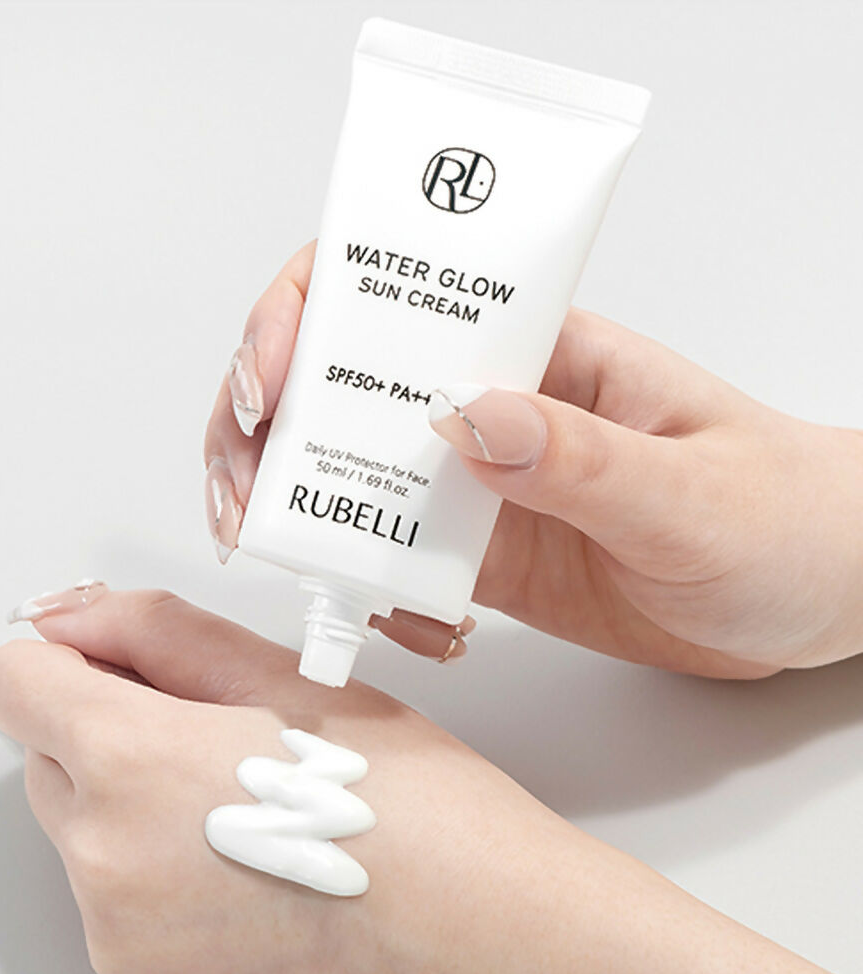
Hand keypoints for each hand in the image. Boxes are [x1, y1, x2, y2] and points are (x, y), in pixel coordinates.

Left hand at [0, 586, 860, 973]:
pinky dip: (156, 862)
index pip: (9, 680)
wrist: (471, 921)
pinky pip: (115, 891)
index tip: (115, 659)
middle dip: (111, 726)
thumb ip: (158, 630)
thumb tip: (75, 616)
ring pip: (83, 825)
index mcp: (132, 764)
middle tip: (214, 729)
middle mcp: (104, 862)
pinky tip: (244, 853)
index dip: (65, 654)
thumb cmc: (405, 799)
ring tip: (244, 799)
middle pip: (47, 755)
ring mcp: (119, 934)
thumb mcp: (284, 675)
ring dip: (137, 798)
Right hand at [204, 241, 862, 676]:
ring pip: (350, 473)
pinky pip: (392, 557)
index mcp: (538, 351)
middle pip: (340, 383)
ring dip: (293, 505)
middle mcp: (491, 407)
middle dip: (266, 427)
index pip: (396, 293)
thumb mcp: (693, 490)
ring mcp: (479, 486)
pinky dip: (359, 580)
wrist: (817, 598)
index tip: (266, 385)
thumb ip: (582, 461)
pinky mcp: (482, 555)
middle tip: (238, 491)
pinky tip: (377, 611)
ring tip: (273, 551)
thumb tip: (464, 417)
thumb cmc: (787, 517)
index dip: (306, 318)